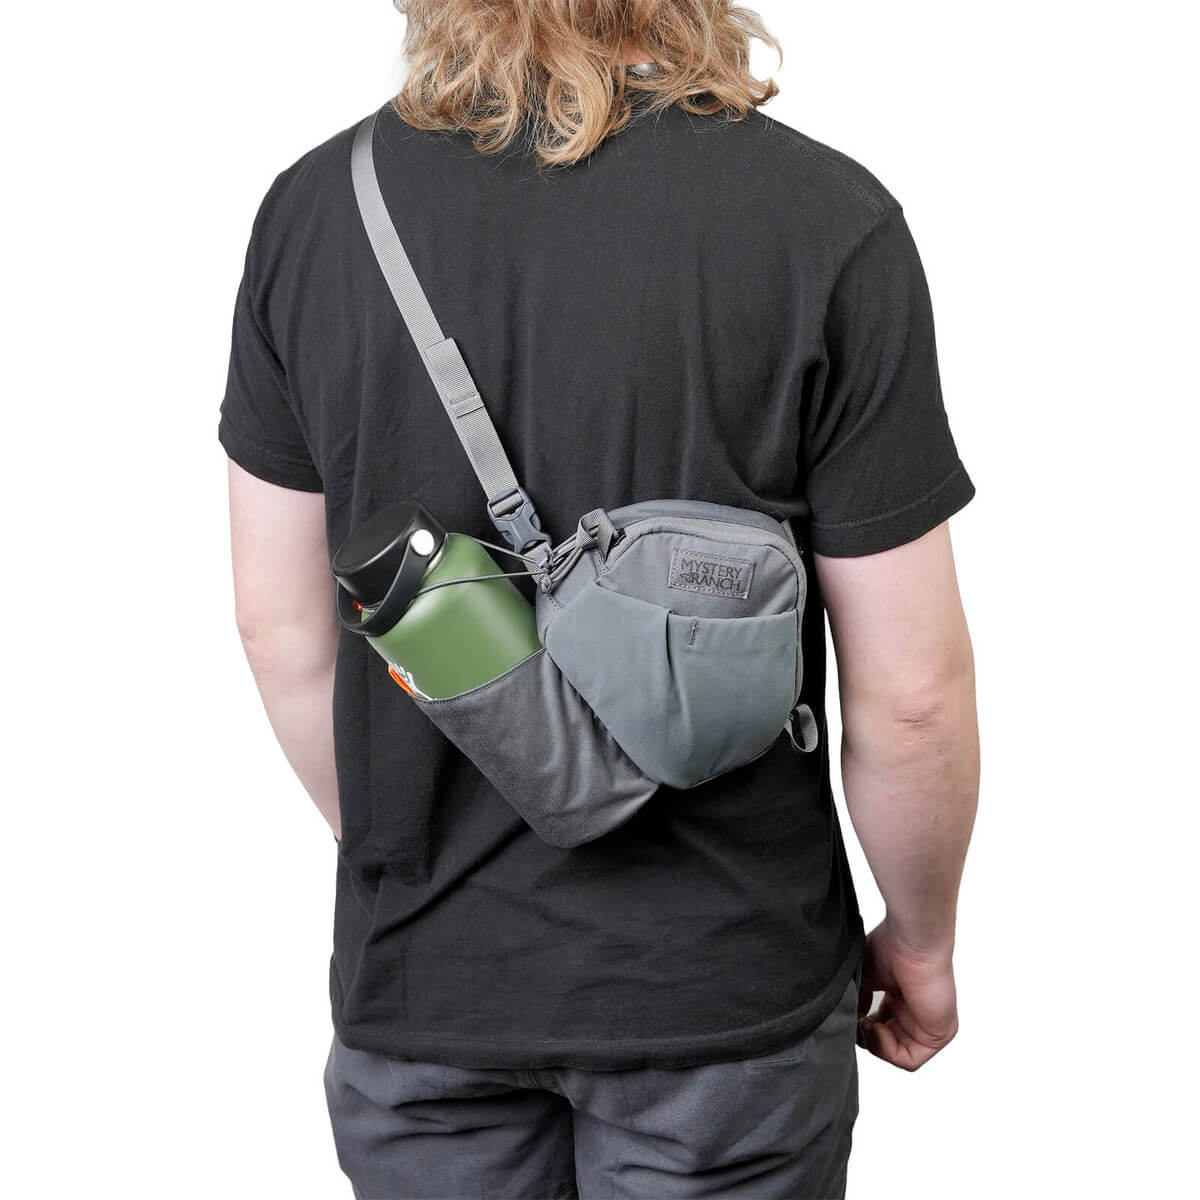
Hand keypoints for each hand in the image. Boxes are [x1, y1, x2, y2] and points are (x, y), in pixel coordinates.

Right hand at [856, 920, 957, 1070]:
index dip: (860, 1025)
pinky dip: (887, 1050)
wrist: (912, 942)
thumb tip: (849, 1020)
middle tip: (855, 1021)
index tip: (850, 1013)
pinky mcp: (938, 1035)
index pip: (879, 1025)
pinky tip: (877, 1028)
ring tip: (865, 1023)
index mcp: (900, 997)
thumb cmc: (891, 947)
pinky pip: (910, 1060)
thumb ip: (857, 1000)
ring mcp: (928, 1025)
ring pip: (896, 1054)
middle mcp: (915, 1012)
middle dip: (865, 1037)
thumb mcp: (864, 976)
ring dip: (873, 1044)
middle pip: (886, 1043)